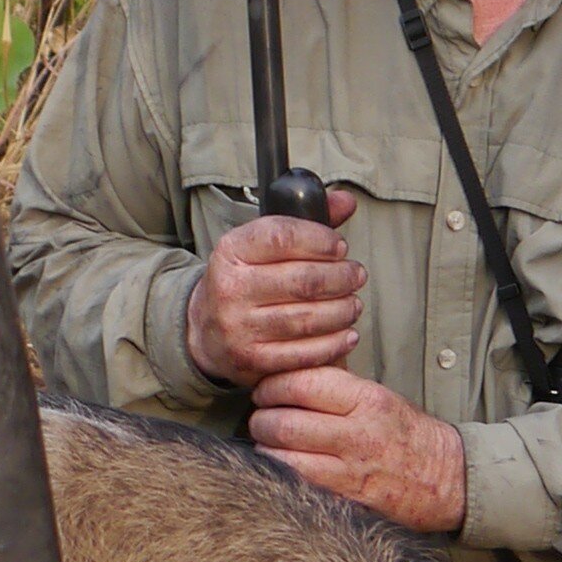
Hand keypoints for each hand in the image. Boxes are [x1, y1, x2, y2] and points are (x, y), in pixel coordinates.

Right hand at [188, 193, 361, 386]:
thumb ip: (305, 222)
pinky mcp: (252, 360)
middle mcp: (231, 288)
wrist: (205, 330)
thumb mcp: (262, 245)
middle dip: (341, 277)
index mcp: (231, 251)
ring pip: (308, 319)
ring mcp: (240, 327)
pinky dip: (334, 344)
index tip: (340, 247)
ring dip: (342, 310)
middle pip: (303, 281)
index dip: (320, 240)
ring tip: (353, 304)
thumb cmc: (245, 279)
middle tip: (356, 276)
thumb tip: (346, 201)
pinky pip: (304, 353)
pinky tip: (348, 334)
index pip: (282, 237)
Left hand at [250, 362, 468, 536]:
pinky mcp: (345, 501)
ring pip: (282, 459)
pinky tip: (281, 468)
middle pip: (284, 422)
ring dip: (265, 450)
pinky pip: (296, 486)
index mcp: (367, 399)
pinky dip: (279, 476)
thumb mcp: (379, 397)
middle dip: (262, 419)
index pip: (302, 383)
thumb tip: (288, 373)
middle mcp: (358, 435)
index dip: (272, 385)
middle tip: (261, 418)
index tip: (265, 390)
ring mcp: (351, 472)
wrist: (446, 479)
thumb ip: (337, 386)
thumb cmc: (406, 434)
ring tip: (268, 443)